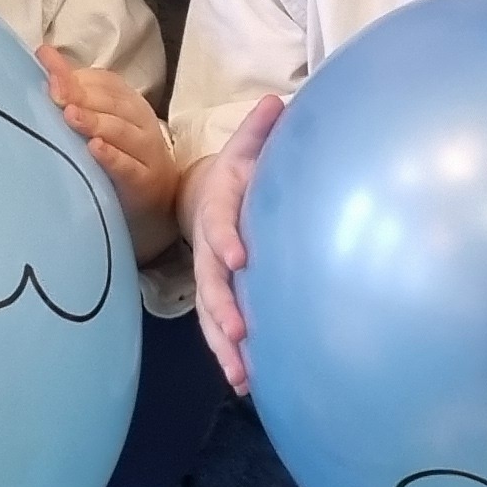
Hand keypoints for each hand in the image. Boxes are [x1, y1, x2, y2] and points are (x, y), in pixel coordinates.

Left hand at [42, 44, 176, 222]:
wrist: (159, 191)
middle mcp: (138, 120)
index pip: (103, 82)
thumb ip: (73, 85)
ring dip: (95, 122)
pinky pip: (129, 166)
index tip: (49, 71)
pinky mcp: (145, 179)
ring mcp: (145, 150)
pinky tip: (95, 149)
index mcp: (126, 100)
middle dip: (81, 96)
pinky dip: (113, 157)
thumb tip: (44, 51)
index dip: (75, 76)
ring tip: (70, 116)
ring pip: (121, 131)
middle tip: (55, 93)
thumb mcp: (99, 113)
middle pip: (111, 104)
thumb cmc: (120, 148)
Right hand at [183, 96, 282, 393]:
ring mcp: (212, 276)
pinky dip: (229, 356)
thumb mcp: (247, 148)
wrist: (209, 196)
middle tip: (238, 332)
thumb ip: (261, 131)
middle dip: (221, 308)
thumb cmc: (240, 172)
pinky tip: (246, 383)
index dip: (225, 238)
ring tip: (239, 375)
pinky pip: (219, 328)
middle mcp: (210, 246)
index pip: (218, 222)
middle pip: (209, 281)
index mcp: (217, 206)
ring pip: (210, 314)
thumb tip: (278, 102)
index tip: (239, 256)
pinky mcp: (220, 298)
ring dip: (223, 346)